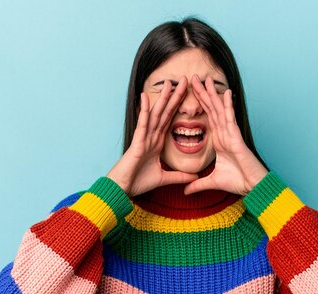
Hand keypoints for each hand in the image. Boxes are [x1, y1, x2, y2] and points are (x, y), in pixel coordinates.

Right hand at [106, 76, 198, 196]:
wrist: (122, 190)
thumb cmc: (138, 182)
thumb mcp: (164, 179)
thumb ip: (179, 176)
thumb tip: (195, 177)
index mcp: (157, 143)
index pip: (170, 120)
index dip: (178, 107)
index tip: (188, 94)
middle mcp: (151, 137)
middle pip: (165, 113)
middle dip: (174, 97)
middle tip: (184, 80)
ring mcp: (143, 138)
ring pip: (155, 114)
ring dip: (162, 98)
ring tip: (169, 82)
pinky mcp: (137, 143)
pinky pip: (142, 124)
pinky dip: (145, 111)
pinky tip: (146, 97)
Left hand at [183, 74, 267, 195]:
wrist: (253, 187)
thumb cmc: (238, 182)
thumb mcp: (212, 182)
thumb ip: (198, 185)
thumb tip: (185, 191)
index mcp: (219, 141)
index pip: (207, 118)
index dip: (199, 105)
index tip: (189, 93)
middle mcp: (225, 134)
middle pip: (212, 109)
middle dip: (203, 94)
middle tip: (193, 78)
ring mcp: (231, 134)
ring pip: (220, 111)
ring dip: (213, 94)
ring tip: (206, 79)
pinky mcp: (237, 138)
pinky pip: (231, 120)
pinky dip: (228, 106)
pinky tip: (226, 93)